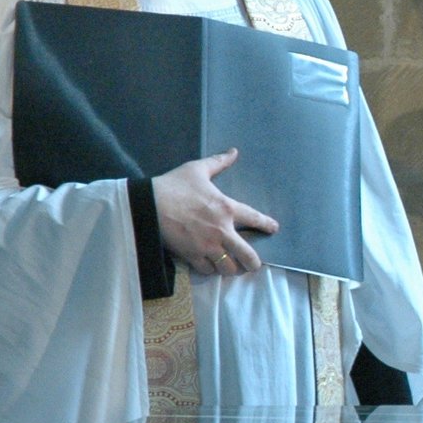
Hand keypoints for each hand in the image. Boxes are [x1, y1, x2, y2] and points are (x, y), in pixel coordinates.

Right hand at [153, 148, 277, 276]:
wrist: (148, 204)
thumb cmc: (173, 185)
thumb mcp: (197, 169)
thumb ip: (218, 162)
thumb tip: (233, 152)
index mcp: (227, 208)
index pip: (255, 219)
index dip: (267, 225)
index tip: (274, 229)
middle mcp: (222, 231)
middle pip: (248, 255)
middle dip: (253, 263)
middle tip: (253, 265)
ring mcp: (207, 246)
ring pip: (228, 268)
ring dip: (230, 268)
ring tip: (230, 267)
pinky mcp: (192, 255)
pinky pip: (206, 270)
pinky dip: (209, 270)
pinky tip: (210, 267)